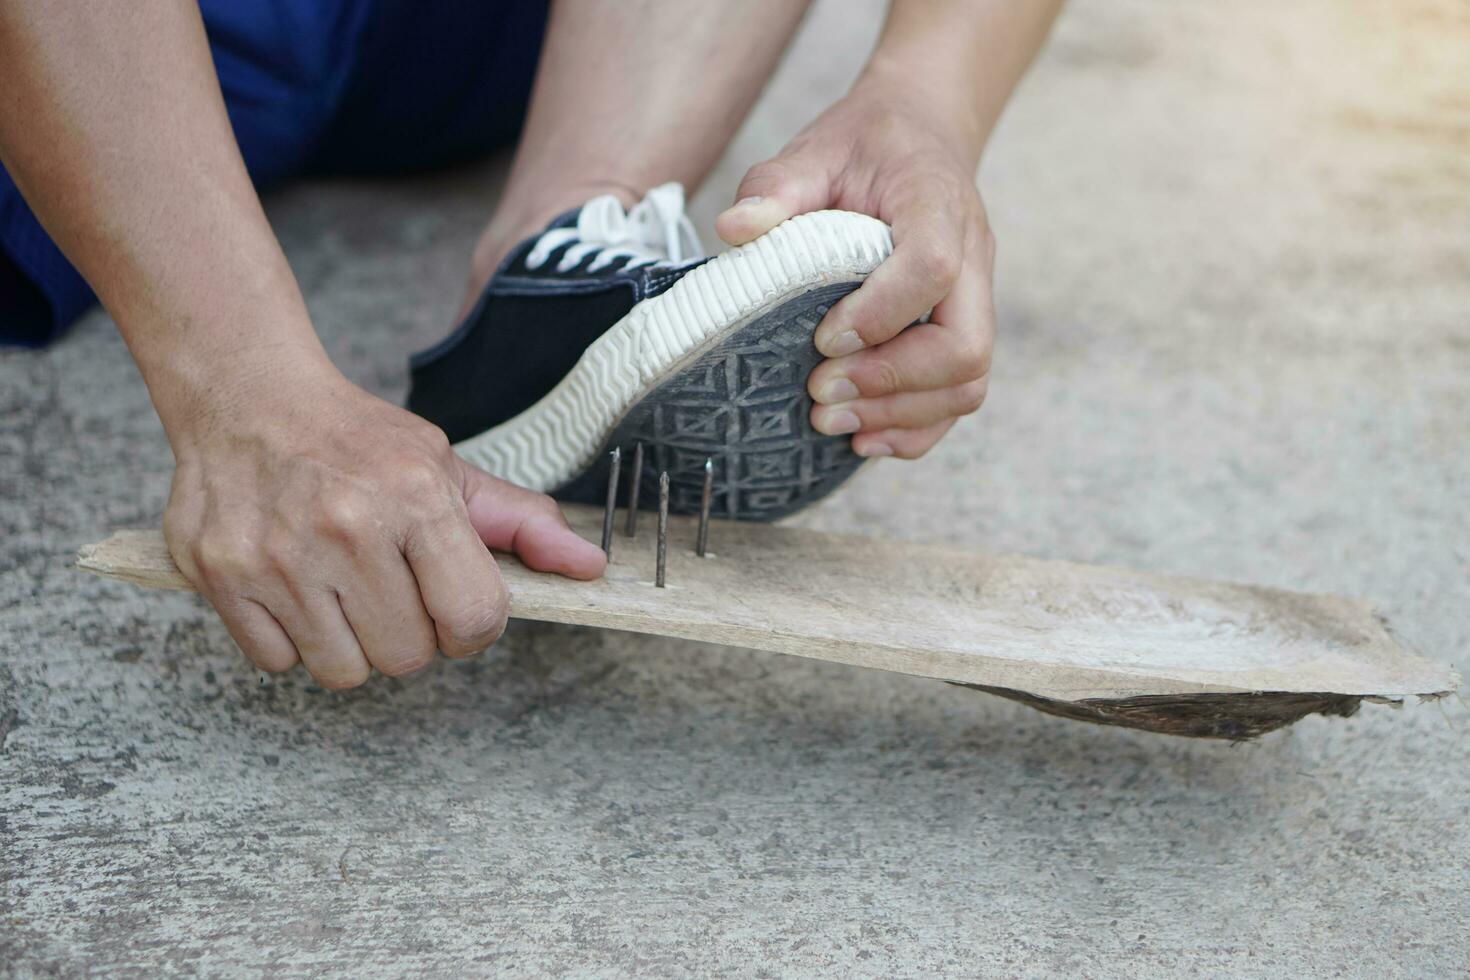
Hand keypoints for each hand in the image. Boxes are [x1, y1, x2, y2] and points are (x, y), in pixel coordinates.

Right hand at [162, 359, 605, 688]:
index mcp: (416, 498)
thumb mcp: (446, 468)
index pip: (474, 619)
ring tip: (340, 587)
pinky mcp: (221, 577)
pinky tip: (294, 587)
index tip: (453, 607)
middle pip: (408, 657)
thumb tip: (590, 566)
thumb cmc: (359, 442)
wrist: (247, 397)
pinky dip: (292, 640)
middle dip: (409, 634)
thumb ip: (521, 522)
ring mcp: (278, 556)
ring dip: (350, 643)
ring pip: (344, 671)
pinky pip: (278, 664)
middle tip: (389, 587)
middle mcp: (347, 528)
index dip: (472, 628)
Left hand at [716, 75, 995, 459]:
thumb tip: (733, 230)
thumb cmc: (866, 145)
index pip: (934, 266)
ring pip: (969, 382)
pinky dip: (915, 430)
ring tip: (829, 420)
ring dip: (900, 414)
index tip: (823, 336)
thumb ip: (776, 185)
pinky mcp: (965, 329)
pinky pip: (959, 397)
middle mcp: (973, 258)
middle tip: (819, 391)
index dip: (881, 313)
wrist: (923, 135)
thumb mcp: (816, 148)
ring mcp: (977, 300)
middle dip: (891, 380)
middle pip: (966, 345)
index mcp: (937, 205)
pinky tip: (862, 439)